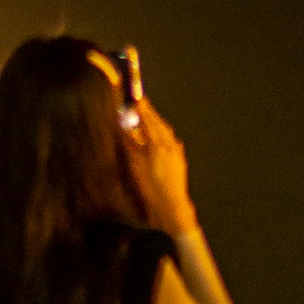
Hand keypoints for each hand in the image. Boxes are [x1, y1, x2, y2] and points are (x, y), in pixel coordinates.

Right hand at [122, 93, 194, 232]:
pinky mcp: (179, 158)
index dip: (141, 108)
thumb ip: (129, 142)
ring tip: (148, 116)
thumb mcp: (134, 164)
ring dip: (156, 122)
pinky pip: (170, 139)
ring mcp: (176, 150)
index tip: (136, 98)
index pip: (147, 119)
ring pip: (165, 130)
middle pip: (158, 122)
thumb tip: (124, 126)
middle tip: (141, 103)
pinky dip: (162, 133)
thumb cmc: (149, 187)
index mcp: (156, 143)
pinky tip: (158, 136)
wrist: (170, 205)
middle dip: (149, 112)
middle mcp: (169, 143)